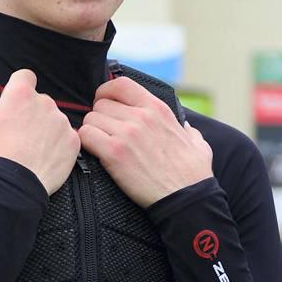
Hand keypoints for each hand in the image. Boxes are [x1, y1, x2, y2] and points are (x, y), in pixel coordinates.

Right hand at [0, 69, 79, 194]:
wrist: (12, 188)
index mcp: (20, 95)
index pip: (24, 76)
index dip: (17, 87)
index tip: (11, 103)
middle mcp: (45, 103)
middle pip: (39, 100)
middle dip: (29, 111)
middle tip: (16, 133)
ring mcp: (62, 123)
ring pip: (54, 118)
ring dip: (44, 127)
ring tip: (30, 148)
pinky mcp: (73, 143)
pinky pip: (67, 137)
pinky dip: (58, 144)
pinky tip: (43, 156)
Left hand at [78, 77, 212, 206]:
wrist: (185, 198)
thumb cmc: (192, 173)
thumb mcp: (196, 141)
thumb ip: (186, 128)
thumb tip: (183, 126)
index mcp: (158, 108)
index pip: (121, 84)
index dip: (107, 91)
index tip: (105, 102)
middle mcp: (141, 116)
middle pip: (101, 104)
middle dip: (99, 117)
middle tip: (105, 133)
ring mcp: (127, 133)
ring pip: (91, 119)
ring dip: (92, 131)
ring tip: (101, 145)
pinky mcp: (114, 153)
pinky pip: (86, 136)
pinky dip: (86, 143)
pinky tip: (96, 152)